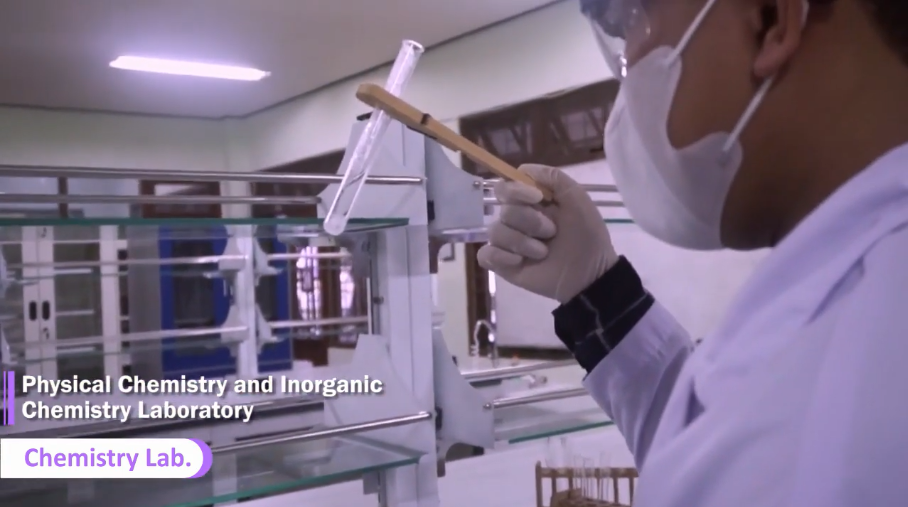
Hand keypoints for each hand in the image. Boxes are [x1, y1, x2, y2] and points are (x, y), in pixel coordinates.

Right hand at [477, 164, 617, 302]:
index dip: (516, 191)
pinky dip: (501, 257)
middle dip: (530, 222)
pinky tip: (519, 262)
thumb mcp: (577, 198)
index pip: (505, 187)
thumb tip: (522, 168)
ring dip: (522, 242)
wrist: (590, 273)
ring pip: (496, 232)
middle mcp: (515, 220)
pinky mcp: (502, 264)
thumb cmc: (586, 234)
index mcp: (529, 203)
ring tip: (543, 252)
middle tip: (551, 233)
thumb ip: (553, 177)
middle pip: (504, 211)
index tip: (538, 198)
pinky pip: (486, 255)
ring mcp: (507, 243)